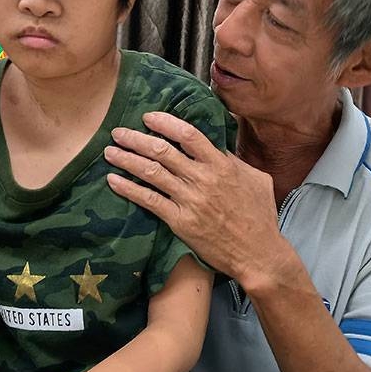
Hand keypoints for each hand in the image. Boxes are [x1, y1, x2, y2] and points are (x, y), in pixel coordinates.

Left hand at [103, 111, 284, 281]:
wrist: (258, 254)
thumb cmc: (260, 216)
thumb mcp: (256, 179)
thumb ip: (234, 160)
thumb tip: (217, 145)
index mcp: (222, 165)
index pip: (188, 135)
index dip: (165, 123)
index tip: (148, 117)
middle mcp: (203, 179)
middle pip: (163, 151)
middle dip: (136, 139)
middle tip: (118, 132)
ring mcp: (190, 201)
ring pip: (151, 173)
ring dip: (127, 160)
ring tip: (110, 152)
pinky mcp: (180, 222)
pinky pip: (149, 201)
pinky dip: (129, 189)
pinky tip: (113, 181)